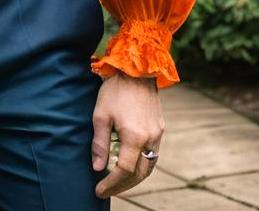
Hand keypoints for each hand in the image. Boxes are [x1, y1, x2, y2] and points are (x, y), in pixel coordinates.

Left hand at [91, 73, 164, 198]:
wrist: (137, 68)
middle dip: (122, 186)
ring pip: (149, 166)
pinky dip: (143, 165)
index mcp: (134, 136)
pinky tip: (132, 165)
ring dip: (134, 178)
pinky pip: (154, 154)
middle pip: (139, 174)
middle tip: (107, 189)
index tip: (98, 190)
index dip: (110, 183)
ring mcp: (158, 133)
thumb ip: (99, 143)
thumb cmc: (115, 90)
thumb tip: (97, 168)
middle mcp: (150, 138)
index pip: (123, 170)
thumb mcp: (100, 115)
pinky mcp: (160, 127)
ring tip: (118, 182)